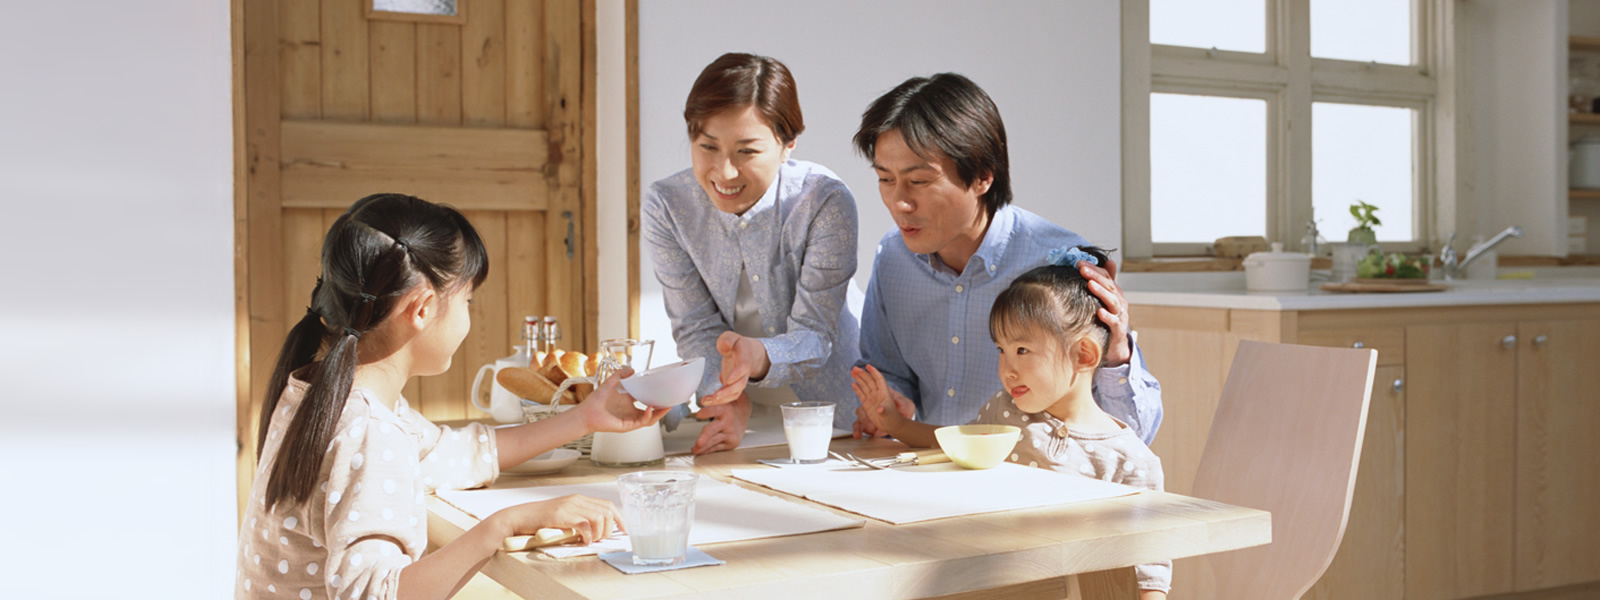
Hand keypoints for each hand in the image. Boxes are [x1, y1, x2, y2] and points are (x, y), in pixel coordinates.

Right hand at [490, 494, 621, 544]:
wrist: (519, 517)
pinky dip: (588, 535)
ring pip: (599, 517)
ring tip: (591, 540)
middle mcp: (576, 500)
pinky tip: (584, 540)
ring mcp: (569, 506)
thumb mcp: (564, 516)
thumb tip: (597, 531)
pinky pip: (584, 524)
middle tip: (600, 539)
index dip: (619, 519)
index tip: (624, 531)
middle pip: (607, 511)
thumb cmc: (540, 520)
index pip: (608, 505)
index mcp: (579, 499)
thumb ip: (580, 519)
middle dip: (609, 529)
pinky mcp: (561, 515)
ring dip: (599, 532)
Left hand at [577, 367, 669, 433]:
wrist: (587, 412)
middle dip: (663, 408)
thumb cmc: (596, 400)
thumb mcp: (610, 382)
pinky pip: (641, 422)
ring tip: (667, 406)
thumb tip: (632, 369)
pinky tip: (649, 409)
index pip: (646, 399)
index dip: (655, 396)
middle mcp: (631, 411)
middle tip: (671, 401)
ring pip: (650, 419)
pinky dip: (647, 416)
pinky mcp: (628, 426)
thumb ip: (620, 374)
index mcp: (628, 402)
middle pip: (652, 411)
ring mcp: (630, 419)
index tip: (662, 390)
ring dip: (659, 413)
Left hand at [691, 392, 751, 453]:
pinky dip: (707, 450)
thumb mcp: (722, 401)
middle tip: (698, 443)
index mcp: (726, 410)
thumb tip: (704, 400)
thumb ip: (712, 401)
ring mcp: (730, 434)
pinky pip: (716, 448)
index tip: (699, 414)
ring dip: (702, 447)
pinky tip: (700, 451)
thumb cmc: (728, 409)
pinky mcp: (731, 443)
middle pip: (713, 429)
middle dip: (705, 437)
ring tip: (694, 449)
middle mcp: (728, 422)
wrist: (742, 416)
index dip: (707, 412)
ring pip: (713, 441)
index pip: (715, 410)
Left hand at [701, 332, 770, 406]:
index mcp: (745, 357)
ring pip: (735, 393)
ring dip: (722, 400)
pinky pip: (729, 396)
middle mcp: (744, 372)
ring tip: (706, 401)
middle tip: (716, 396)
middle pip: (740, 384)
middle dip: (728, 392)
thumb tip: (725, 346)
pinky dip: (719, 401)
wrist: (745, 352)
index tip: (728, 379)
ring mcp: (740, 380)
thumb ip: (727, 340)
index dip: (737, 373)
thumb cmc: (735, 344)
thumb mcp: (730, 337)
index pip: (743, 366)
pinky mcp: (734, 387)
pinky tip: (707, 401)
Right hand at [850, 365, 913, 437]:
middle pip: (869, 380)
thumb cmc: (892, 419)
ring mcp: (872, 398)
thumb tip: (880, 409)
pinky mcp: (867, 404)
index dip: (874, 372)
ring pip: (864, 385)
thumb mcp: (889, 414)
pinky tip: (853, 383)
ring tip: (853, 371)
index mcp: (884, 393)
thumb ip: (884, 411)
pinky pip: (861, 394)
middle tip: (855, 368)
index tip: (868, 366)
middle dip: (862, 373)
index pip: (879, 379)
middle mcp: (878, 394)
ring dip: (859, 378)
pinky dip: (857, 389)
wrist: (891, 425)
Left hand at [1081, 258, 1131, 366]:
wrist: (1114, 346)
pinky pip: (1114, 322)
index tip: (1079, 263)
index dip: (1094, 269)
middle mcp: (1119, 302)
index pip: (1106, 277)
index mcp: (1114, 294)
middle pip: (1108, 286)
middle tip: (1082, 269)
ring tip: (1090, 284)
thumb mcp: (1104, 301)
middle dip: (1095, 276)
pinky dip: (1108, 316)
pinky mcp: (1119, 330)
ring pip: (1112, 301)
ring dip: (1101, 292)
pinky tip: (1100, 312)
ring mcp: (1120, 315)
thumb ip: (1103, 284)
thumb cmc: (1107, 321)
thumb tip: (1105, 263)